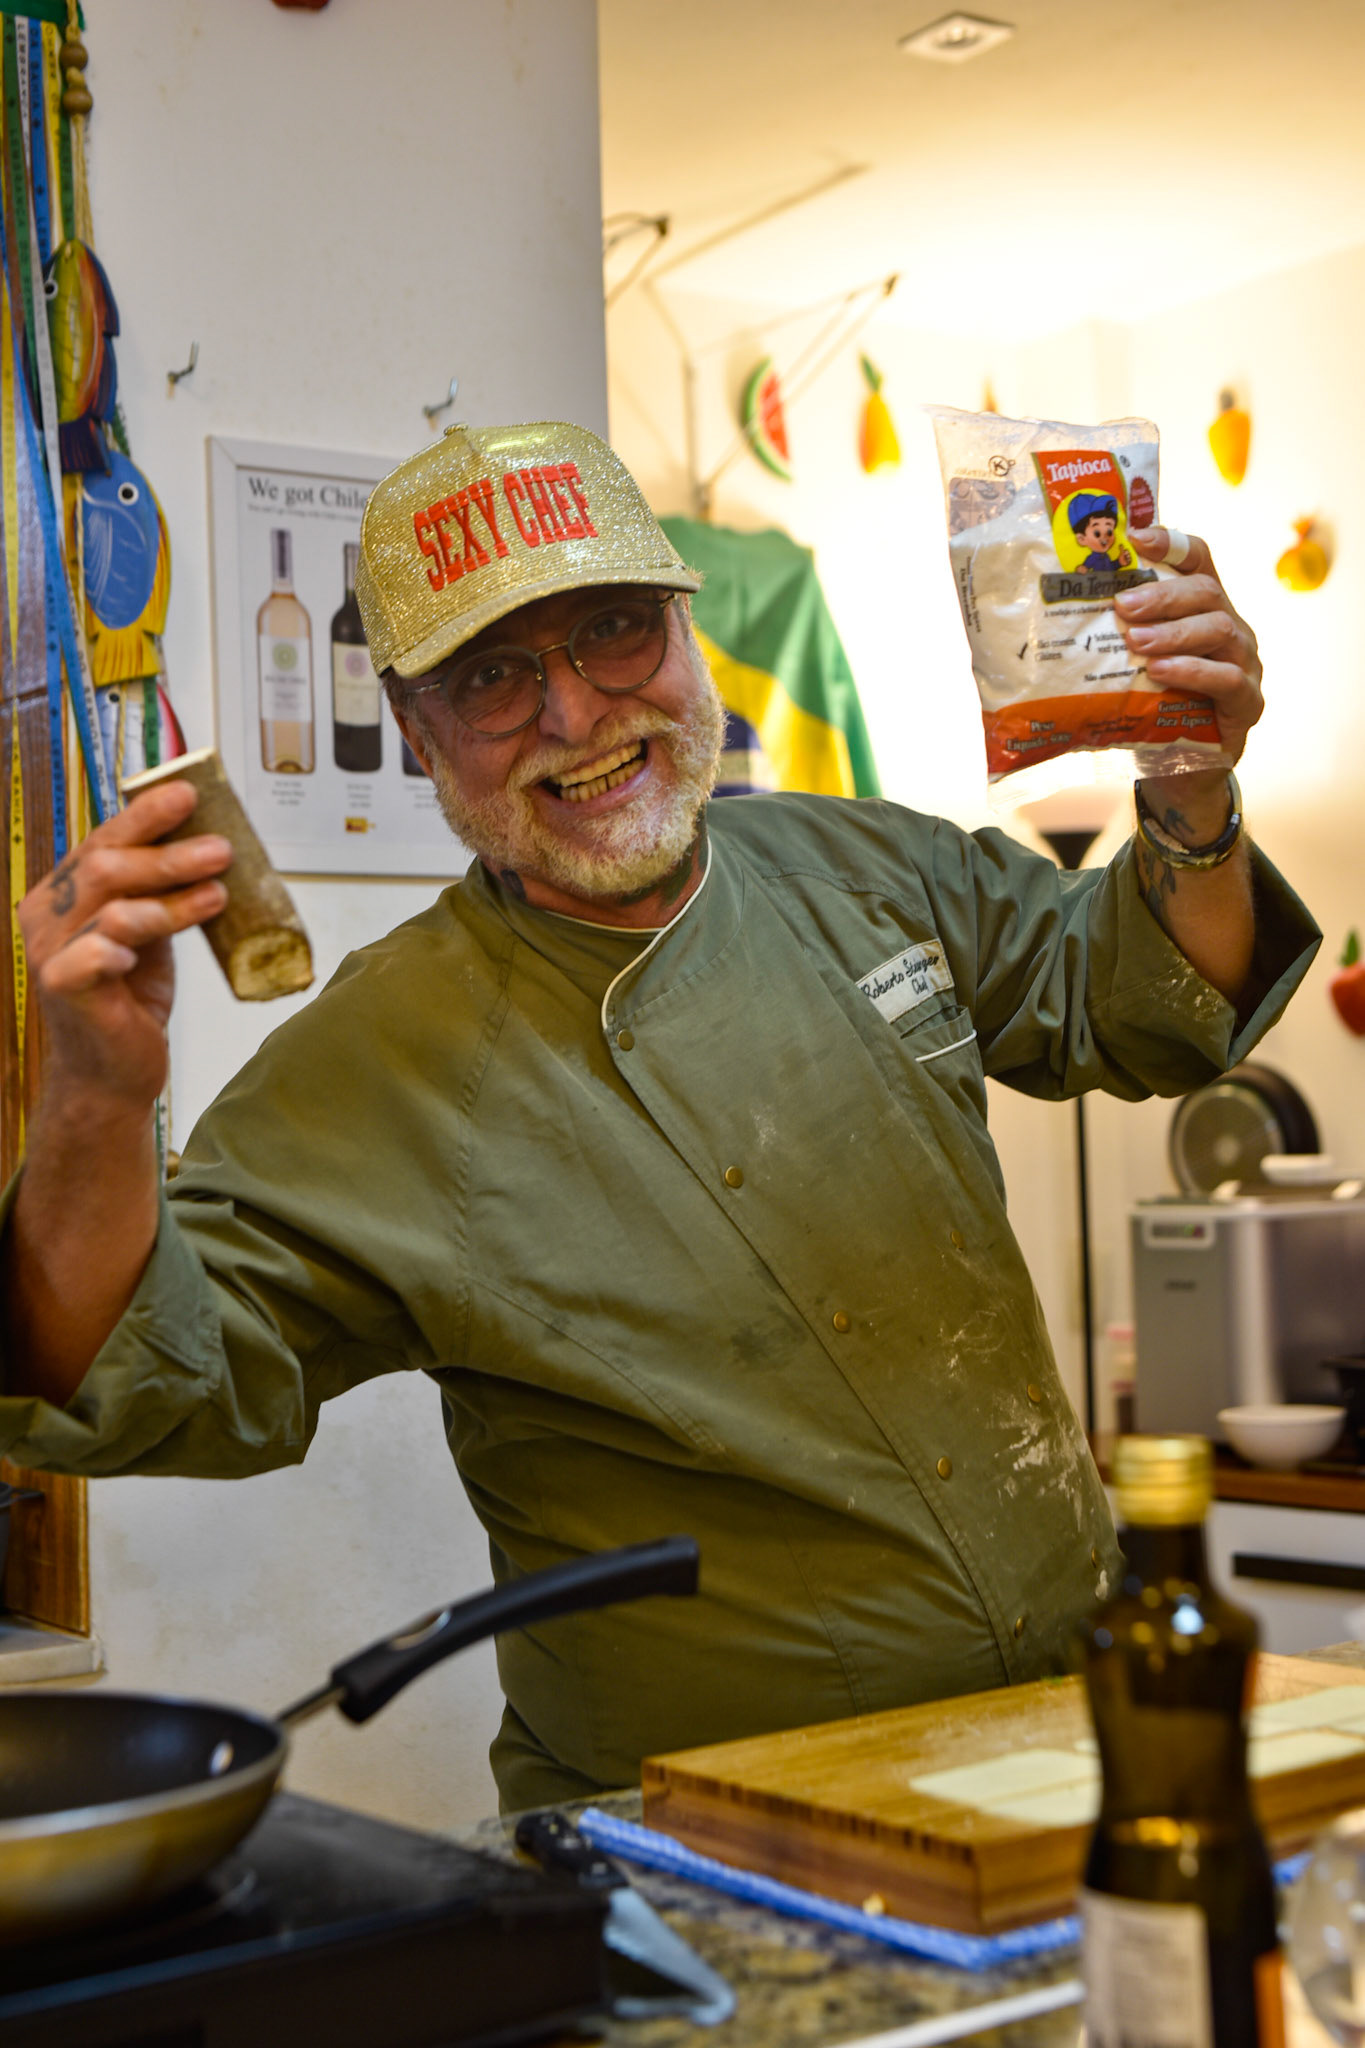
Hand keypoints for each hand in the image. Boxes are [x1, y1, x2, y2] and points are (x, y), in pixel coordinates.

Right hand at [18, 782, 231, 1114]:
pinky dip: (124, 946)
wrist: (112, 1073)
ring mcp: (51, 952)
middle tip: (221, 850)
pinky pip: (96, 954)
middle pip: (106, 864)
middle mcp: (48, 916)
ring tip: (217, 895)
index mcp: (64, 893)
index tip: (189, 794)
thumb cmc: (128, 1002)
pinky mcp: (65, 987)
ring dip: (172, 899)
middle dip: (170, 854)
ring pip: (114, 906)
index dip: (145, 815)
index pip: (104, 839)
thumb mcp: (149, 934)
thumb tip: (207, 846)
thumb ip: (161, 893)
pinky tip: (141, 954)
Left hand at [1117, 525, 1262, 766]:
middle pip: (1206, 591)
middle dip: (1163, 595)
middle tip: (1124, 605)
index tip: (1135, 538)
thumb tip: (1043, 618)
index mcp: (1202, 608)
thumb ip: (1110, 638)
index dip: (1171, 542)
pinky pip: (1226, 679)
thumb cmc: (1154, 707)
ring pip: (1219, 630)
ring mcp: (1244, 662)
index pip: (1197, 559)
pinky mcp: (1247, 701)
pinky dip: (1192, 672)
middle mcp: (1229, 627)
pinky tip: (1160, 673)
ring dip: (1174, 632)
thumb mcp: (1130, 666)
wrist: (1184, 768)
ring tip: (1137, 642)